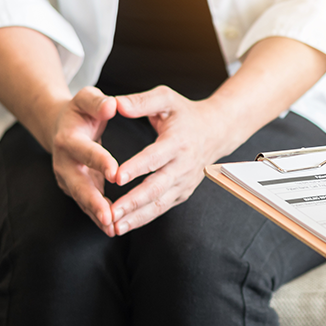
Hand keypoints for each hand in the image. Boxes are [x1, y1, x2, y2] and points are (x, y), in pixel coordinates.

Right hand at [49, 87, 119, 235]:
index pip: (85, 151)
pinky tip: (113, 228)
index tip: (115, 172)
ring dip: (96, 214)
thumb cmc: (81, 111)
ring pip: (81, 199)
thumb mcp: (87, 98)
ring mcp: (67, 178)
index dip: (99, 161)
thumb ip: (98, 101)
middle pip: (77, 184)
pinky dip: (98, 217)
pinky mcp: (75, 188)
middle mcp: (64, 162)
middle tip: (109, 215)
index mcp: (69, 139)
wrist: (62, 126)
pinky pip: (86, 205)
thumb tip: (111, 105)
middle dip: (93, 200)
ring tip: (113, 228)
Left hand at [109, 86, 231, 234]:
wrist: (215, 131)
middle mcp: (183, 165)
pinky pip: (161, 208)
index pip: (155, 157)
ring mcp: (184, 182)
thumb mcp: (166, 99)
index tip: (116, 177)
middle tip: (110, 212)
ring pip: (159, 203)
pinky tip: (124, 225)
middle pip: (157, 187)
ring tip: (114, 227)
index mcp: (178, 141)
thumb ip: (140, 101)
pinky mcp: (182, 193)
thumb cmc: (185, 114)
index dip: (136, 167)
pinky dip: (142, 218)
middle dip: (133, 202)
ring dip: (136, 217)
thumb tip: (115, 104)